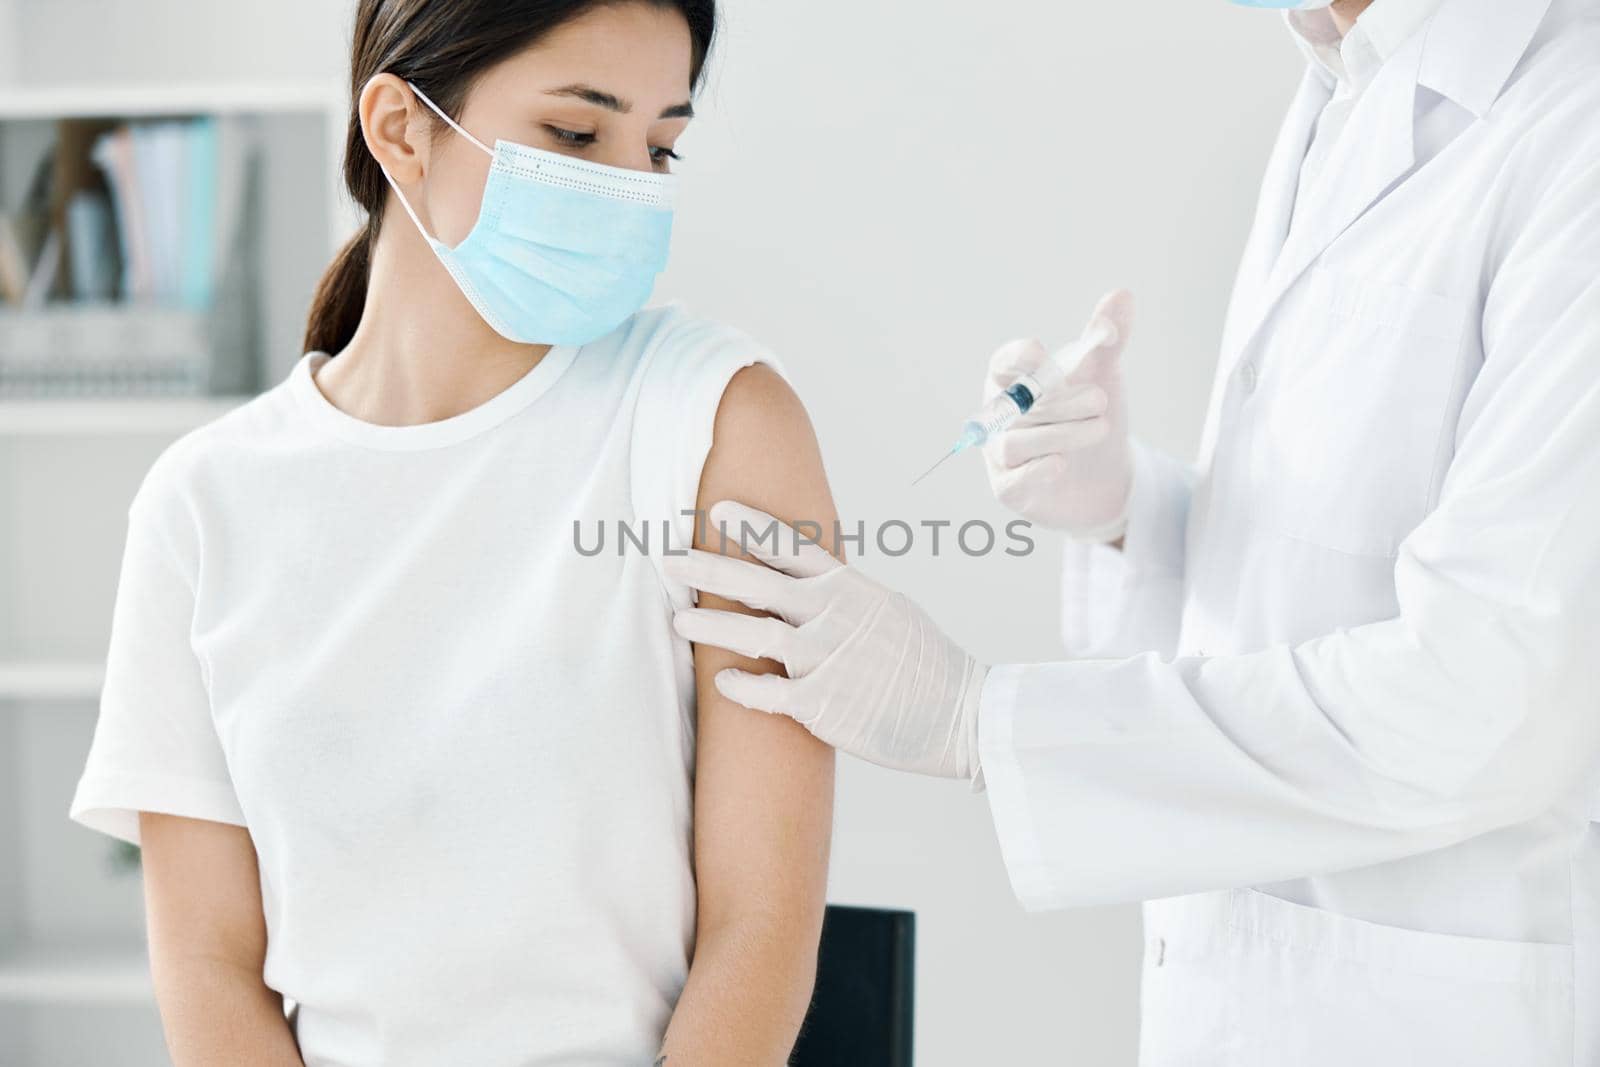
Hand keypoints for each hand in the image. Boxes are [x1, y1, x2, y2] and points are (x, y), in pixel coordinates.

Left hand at [665, 501, 987, 779]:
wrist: (959, 714)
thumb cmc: (928, 665)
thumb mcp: (891, 610)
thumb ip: (849, 596)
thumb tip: (817, 584)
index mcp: (850, 588)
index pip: (792, 547)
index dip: (752, 526)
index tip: (716, 510)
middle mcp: (833, 616)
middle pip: (757, 583)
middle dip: (708, 568)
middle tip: (667, 560)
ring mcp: (826, 658)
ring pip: (754, 633)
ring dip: (712, 625)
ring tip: (678, 619)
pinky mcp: (822, 704)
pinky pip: (767, 693)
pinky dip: (741, 687)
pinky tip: (721, 683)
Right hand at [984, 289, 1135, 541]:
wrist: (1104, 480)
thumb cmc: (1090, 420)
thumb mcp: (1104, 378)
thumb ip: (1106, 340)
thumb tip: (1121, 294)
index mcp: (1014, 383)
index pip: (1002, 364)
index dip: (1015, 358)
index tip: (1040, 354)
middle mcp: (999, 418)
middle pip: (1016, 404)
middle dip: (1060, 400)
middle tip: (1100, 400)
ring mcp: (1000, 455)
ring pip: (1017, 441)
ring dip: (1061, 433)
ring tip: (1100, 427)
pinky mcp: (1010, 489)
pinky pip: (1015, 479)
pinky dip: (1038, 469)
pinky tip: (1063, 463)